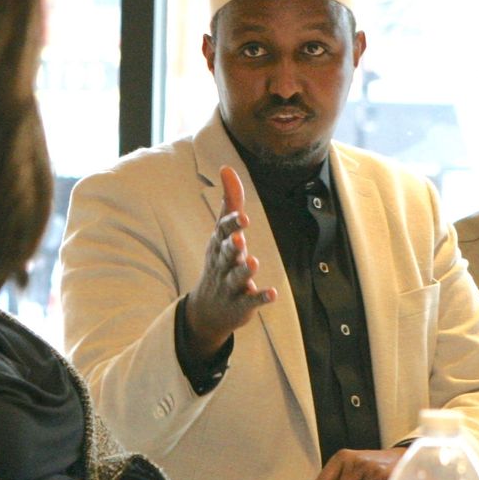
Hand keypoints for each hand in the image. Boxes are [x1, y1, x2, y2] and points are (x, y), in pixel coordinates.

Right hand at [185, 166, 276, 359]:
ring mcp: (230, 286)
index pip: (223, 232)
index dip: (233, 225)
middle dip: (232, 246)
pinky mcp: (240, 305)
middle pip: (227, 254)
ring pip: (236, 277)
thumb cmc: (219, 263)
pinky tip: (272, 293)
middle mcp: (223, 264)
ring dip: (245, 270)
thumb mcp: (222, 233)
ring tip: (253, 262)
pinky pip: (250, 301)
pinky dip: (260, 297)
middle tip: (240, 240)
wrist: (207, 311)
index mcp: (219, 245)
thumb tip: (226, 168)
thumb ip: (229, 202)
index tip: (244, 216)